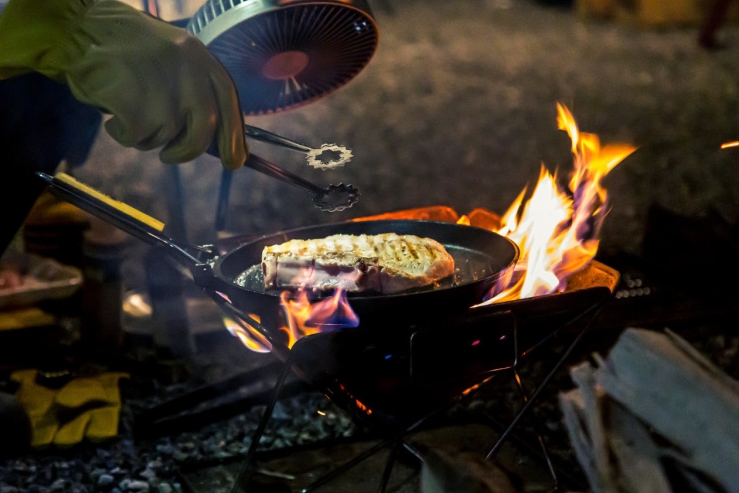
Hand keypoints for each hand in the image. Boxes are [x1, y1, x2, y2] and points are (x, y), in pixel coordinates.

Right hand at [0, 0, 247, 169]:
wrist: (78, 29)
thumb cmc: (123, 50)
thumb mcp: (171, 59)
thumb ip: (194, 90)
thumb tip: (216, 140)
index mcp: (200, 57)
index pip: (227, 101)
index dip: (233, 136)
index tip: (234, 161)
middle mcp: (190, 71)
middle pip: (203, 128)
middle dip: (187, 150)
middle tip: (169, 157)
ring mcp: (165, 88)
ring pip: (166, 135)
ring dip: (145, 133)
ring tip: (125, 106)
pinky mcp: (139, 105)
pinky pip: (137, 137)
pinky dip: (122, 134)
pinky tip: (111, 113)